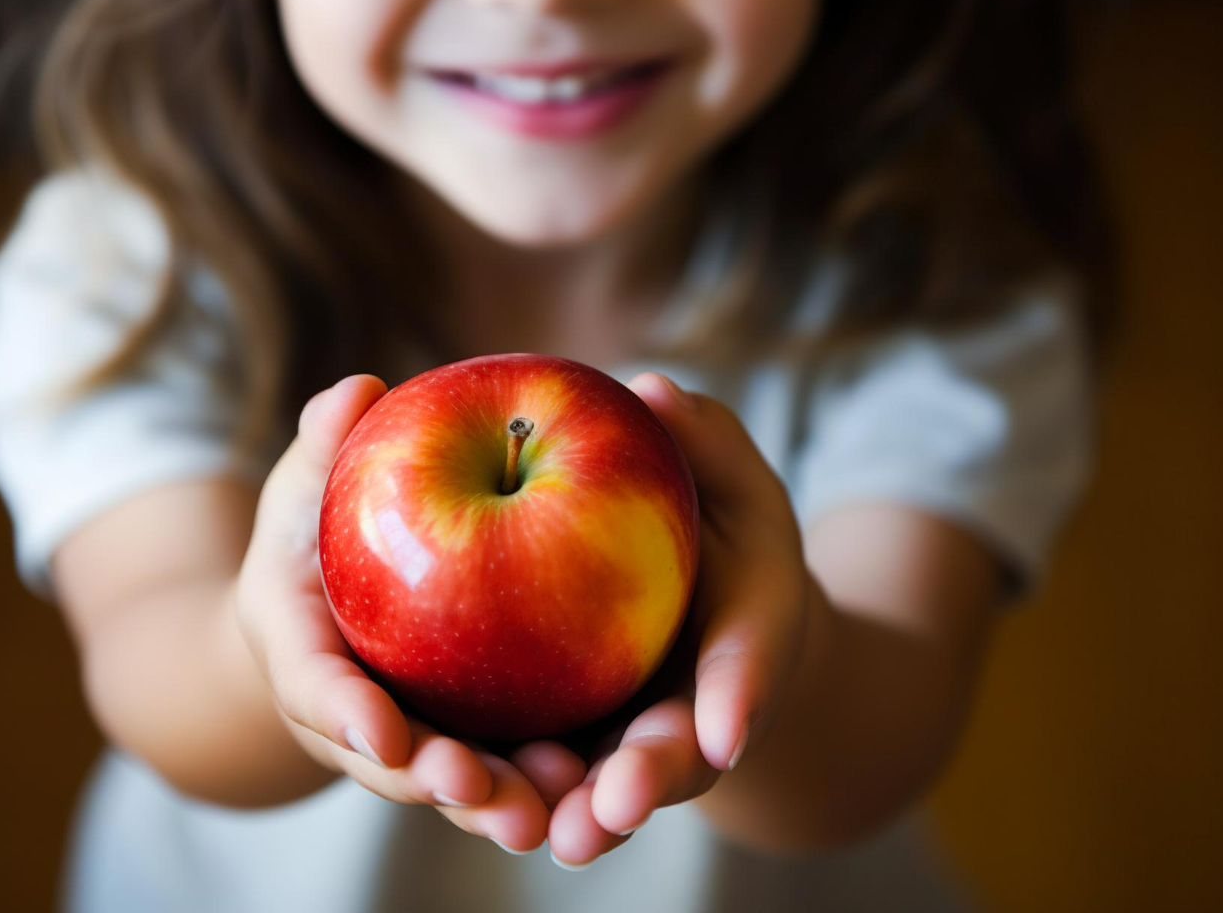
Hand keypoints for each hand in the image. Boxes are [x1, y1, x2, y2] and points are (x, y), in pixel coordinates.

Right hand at [235, 375, 585, 852]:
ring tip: (549, 812)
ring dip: (495, 800)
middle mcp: (349, 713)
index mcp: (299, 652)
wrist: (322, 589)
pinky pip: (498, 759)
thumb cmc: (311, 525)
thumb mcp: (308, 479)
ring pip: (450, 779)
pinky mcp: (461, 731)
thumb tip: (357, 391)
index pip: (313, 687)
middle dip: (435, 780)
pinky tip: (590, 781)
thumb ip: (327, 441)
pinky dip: (534, 778)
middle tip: (483, 788)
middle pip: (389, 761)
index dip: (341, 712)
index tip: (379, 729)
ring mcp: (408, 732)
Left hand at [546, 372, 811, 867]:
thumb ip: (704, 436)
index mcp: (750, 633)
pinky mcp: (582, 739)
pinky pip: (555, 767)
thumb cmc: (717, 519)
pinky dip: (526, 788)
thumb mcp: (728, 474)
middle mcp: (699, 702)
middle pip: (677, 750)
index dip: (739, 695)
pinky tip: (473, 796)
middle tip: (612, 804)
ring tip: (549, 832)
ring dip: (584, 811)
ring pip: (615, 781)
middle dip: (646, 780)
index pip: (749, 662)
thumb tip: (652, 389)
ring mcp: (639, 731)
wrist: (694, 592)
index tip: (725, 731)